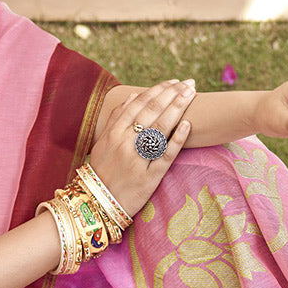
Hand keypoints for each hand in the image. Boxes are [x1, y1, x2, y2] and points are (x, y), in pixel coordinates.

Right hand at [87, 79, 194, 215]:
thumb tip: (134, 96)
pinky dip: (177, 139)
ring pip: (159, 128)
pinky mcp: (148, 177)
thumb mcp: (102, 142)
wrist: (96, 204)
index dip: (157, 91)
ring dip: (177, 108)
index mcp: (112, 133)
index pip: (138, 104)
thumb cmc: (101, 171)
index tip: (173, 82)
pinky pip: (165, 155)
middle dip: (172, 94)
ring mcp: (136, 160)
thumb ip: (116, 118)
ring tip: (191, 94)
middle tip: (189, 83)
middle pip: (151, 112)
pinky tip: (188, 125)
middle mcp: (124, 143)